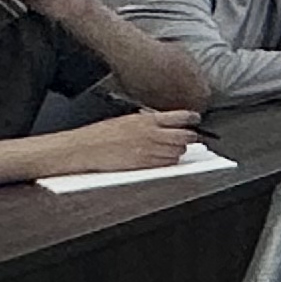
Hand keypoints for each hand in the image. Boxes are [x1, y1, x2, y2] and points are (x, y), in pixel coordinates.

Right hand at [43, 108, 199, 177]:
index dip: (193, 118)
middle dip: (190, 136)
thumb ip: (149, 121)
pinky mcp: (146, 165)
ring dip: (179, 150)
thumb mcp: (127, 119)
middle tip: (189, 136)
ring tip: (171, 148)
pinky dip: (169, 161)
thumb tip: (164, 122)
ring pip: (179, 151)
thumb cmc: (100, 134)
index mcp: (148, 120)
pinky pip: (168, 164)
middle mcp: (153, 134)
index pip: (182, 116)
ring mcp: (151, 151)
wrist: (84, 149)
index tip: (196, 119)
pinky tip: (162, 158)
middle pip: (187, 136)